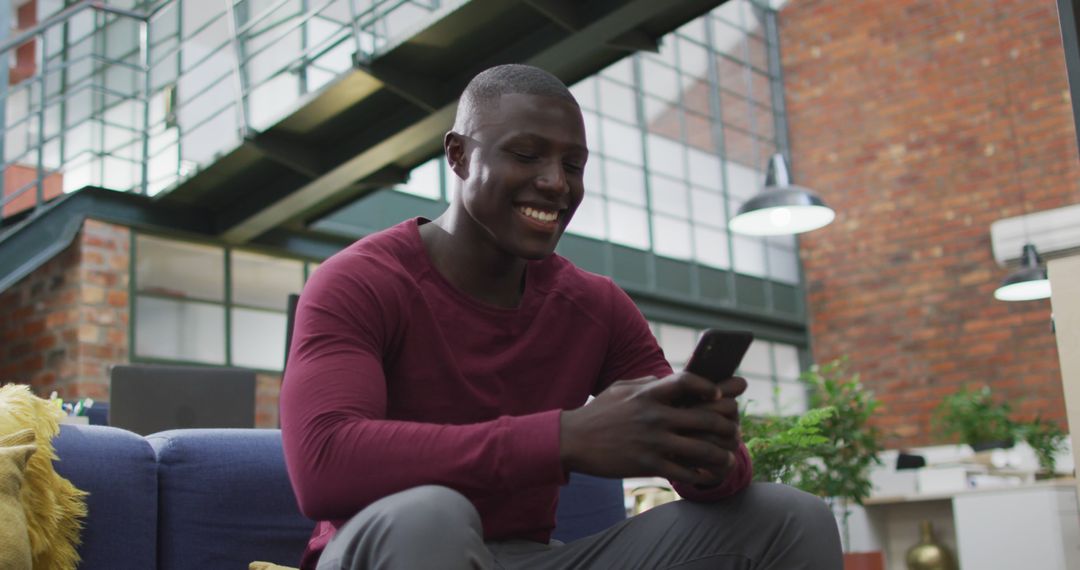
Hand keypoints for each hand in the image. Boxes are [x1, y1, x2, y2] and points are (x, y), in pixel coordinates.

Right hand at [559, 372, 737, 484]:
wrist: (571, 440)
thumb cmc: (596, 413)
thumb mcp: (619, 389)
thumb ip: (645, 383)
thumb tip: (666, 379)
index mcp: (648, 394)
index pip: (687, 382)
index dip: (709, 386)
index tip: (720, 394)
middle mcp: (654, 416)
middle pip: (706, 418)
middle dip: (727, 426)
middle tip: (734, 431)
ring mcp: (653, 442)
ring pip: (702, 449)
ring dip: (722, 455)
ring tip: (729, 458)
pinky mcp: (648, 465)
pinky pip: (685, 473)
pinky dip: (702, 476)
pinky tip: (708, 477)